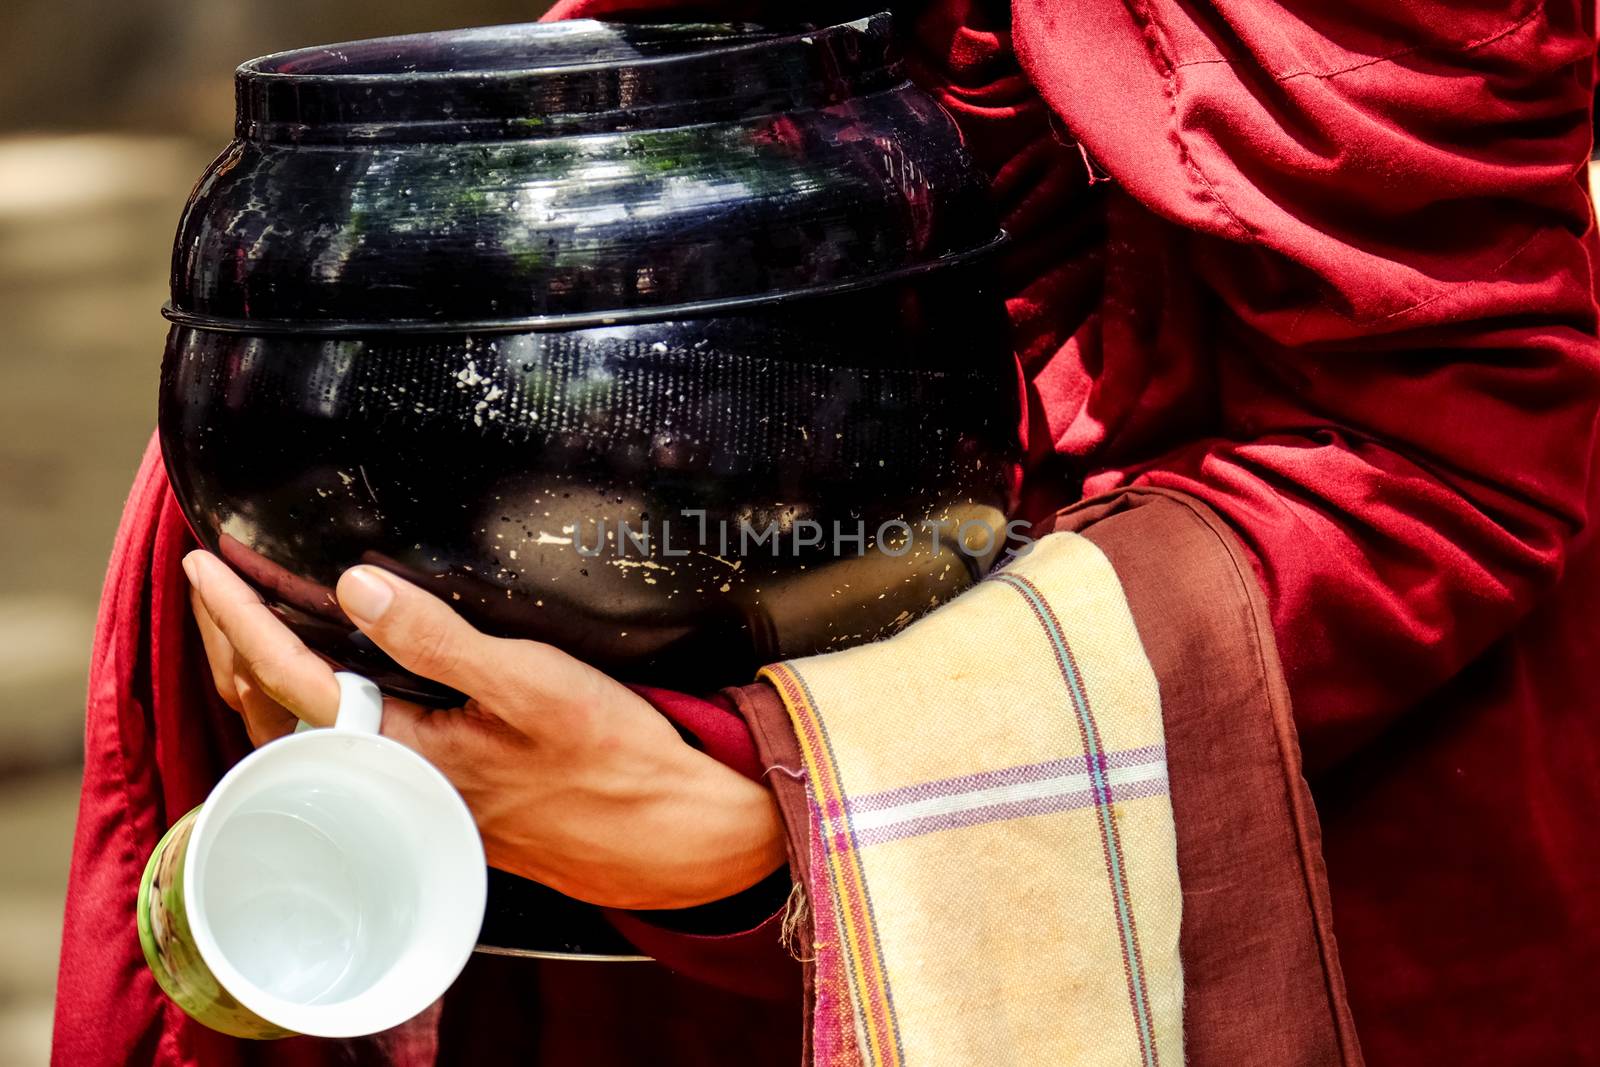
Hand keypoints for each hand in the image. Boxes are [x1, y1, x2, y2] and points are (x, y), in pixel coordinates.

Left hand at [183, 550, 785, 910]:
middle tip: (206, 586)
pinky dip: (303, 714)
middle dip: (229, 648)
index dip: (238, 618)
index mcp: (407, 754)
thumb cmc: (612, 758)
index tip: (200, 564)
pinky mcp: (437, 802)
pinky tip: (320, 691)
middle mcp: (395, 785)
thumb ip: (438, 639)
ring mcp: (414, 799)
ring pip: (302, 744)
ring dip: (259, 684)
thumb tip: (354, 589)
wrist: (669, 834)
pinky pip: (339, 756)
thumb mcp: (532, 683)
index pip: (290, 679)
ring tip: (241, 631)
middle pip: (274, 719)